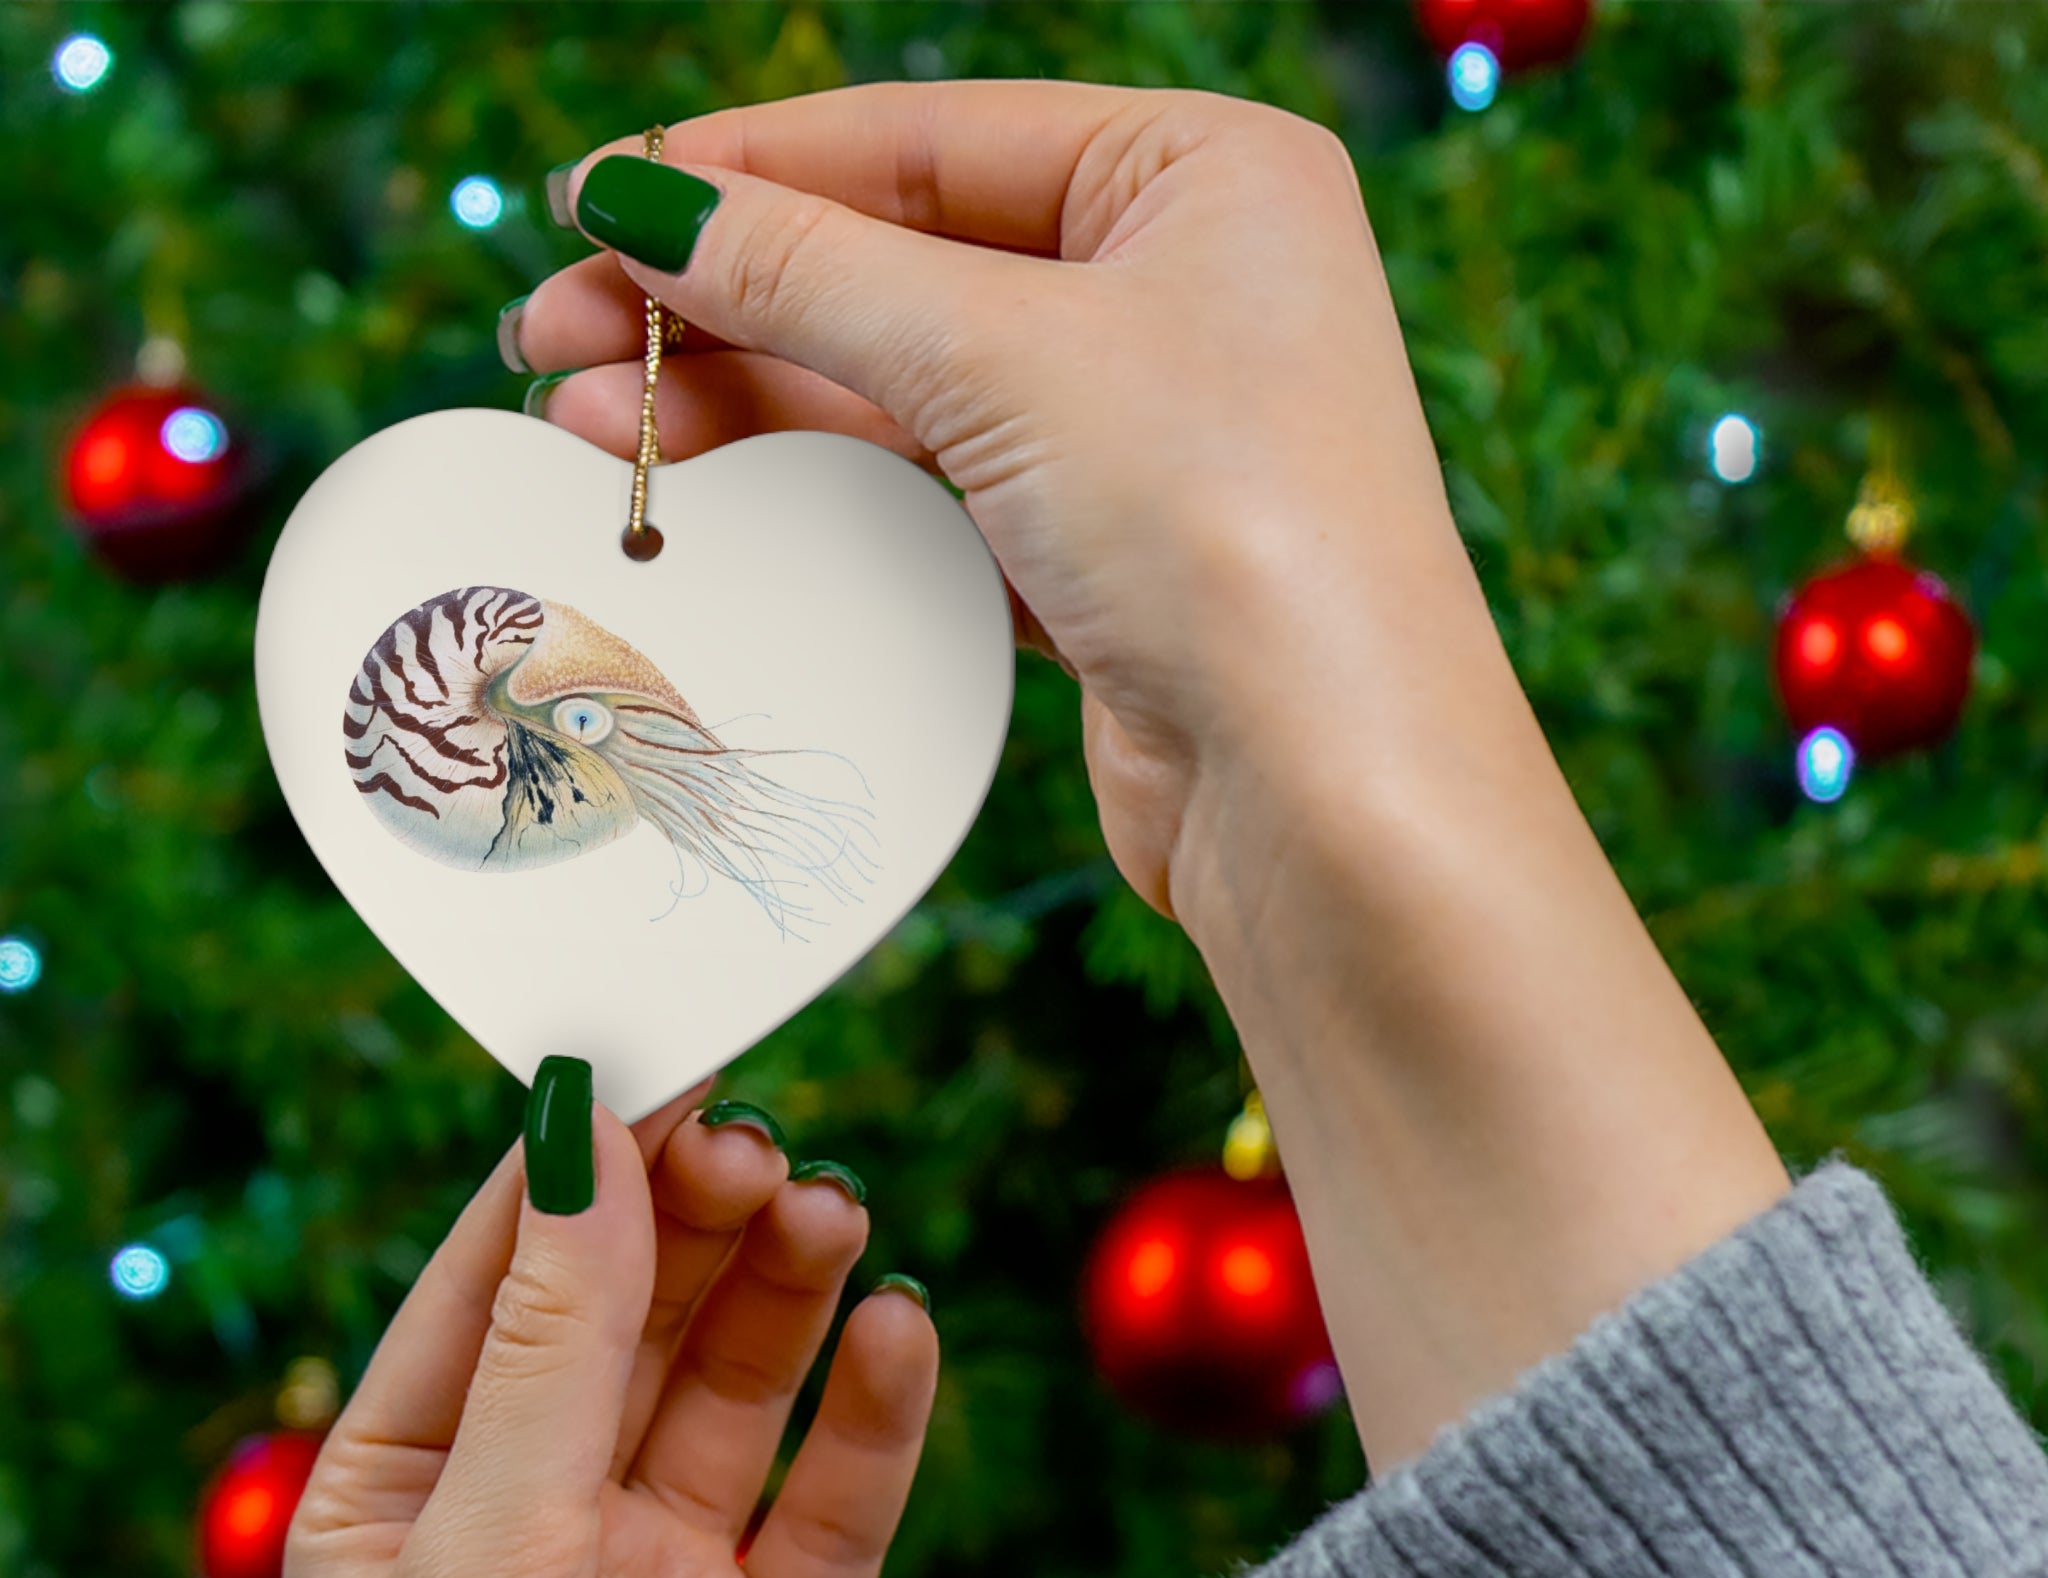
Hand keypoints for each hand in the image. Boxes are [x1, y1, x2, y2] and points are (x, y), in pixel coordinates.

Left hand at [285, 1083, 936, 1577]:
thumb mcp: (488, 1551)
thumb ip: (553, 1340)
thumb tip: (580, 1131)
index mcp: (410, 1492)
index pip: (498, 1279)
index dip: (578, 1167)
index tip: (662, 1056)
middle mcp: (539, 1521)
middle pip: (633, 1315)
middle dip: (695, 1221)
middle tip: (764, 1145)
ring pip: (739, 1385)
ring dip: (788, 1291)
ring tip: (836, 1214)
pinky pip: (837, 1494)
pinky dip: (875, 1408)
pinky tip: (900, 1330)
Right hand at [511, 80, 1474, 927]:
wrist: (1324, 792)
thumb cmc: (1226, 530)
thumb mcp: (1002, 355)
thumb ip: (811, 270)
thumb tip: (645, 201)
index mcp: (1202, 174)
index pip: (928, 139)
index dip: (748, 168)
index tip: (594, 199)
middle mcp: (1183, 287)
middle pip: (902, 261)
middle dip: (723, 297)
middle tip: (554, 333)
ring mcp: (1145, 428)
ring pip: (908, 383)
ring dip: (752, 396)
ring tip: (590, 421)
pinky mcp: (1107, 555)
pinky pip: (936, 489)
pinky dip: (826, 487)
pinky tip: (714, 486)